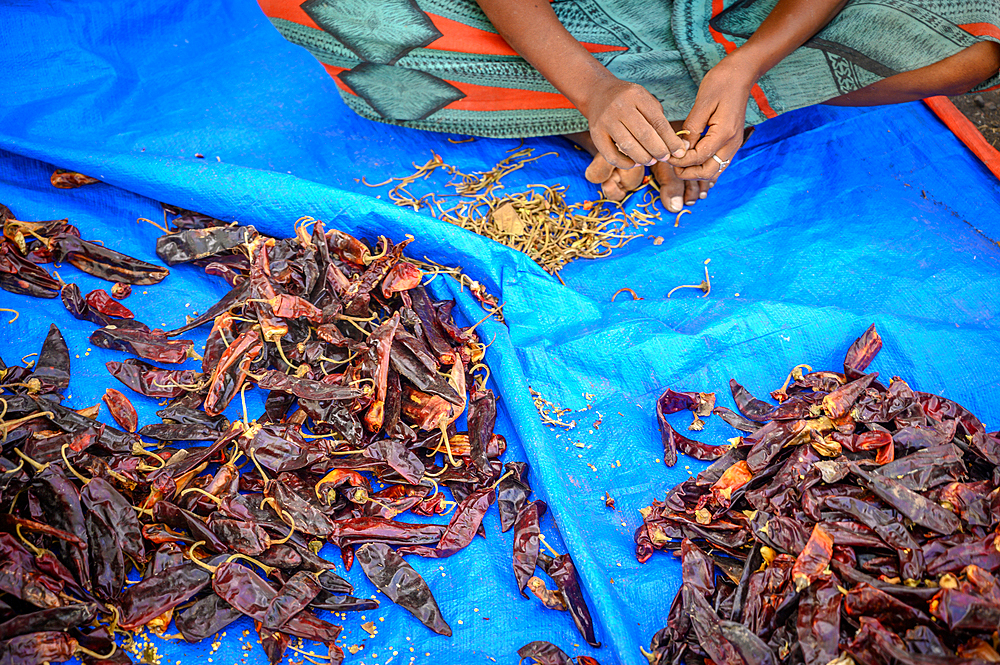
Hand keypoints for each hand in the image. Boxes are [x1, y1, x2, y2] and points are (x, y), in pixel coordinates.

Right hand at [583, 77, 687, 170]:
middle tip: (665, 158)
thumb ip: (660, 120)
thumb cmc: (628, 101)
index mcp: (636, 96)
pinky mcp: (596, 134)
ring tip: (651, 161)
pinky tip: (634, 163)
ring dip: (643, 158)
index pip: (658, 122)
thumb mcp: (645, 101)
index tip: (679, 152)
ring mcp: (606, 120)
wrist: (598, 93)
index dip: (671, 140)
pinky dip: (625, 163)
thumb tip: (678, 147)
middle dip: (658, 150)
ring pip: (628, 146)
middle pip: (644, 135)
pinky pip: (611, 155)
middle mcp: (619, 107)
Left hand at [669, 58, 754, 179]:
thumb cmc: (721, 83)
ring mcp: (734, 144)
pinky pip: (718, 162)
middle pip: (708, 172)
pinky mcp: (732, 142)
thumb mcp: (702, 103)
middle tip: (671, 163)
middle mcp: (732, 143)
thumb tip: (680, 149)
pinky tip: (690, 157)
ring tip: (679, 162)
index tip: (666, 155)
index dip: (680, 161)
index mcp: (724, 133)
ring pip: (714, 170)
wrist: (741, 74)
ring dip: (695, 171)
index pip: (698, 158)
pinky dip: (704, 164)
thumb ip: (691, 129)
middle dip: (687, 172)